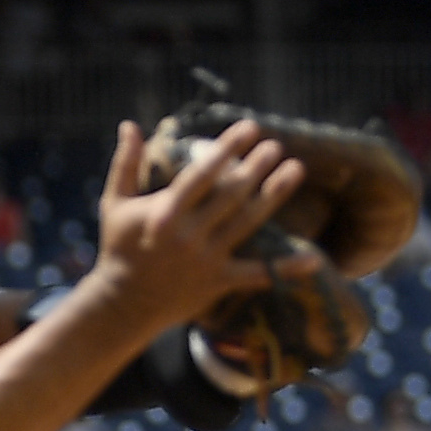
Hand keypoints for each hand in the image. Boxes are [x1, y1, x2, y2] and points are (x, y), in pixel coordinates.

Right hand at [87, 118, 307, 340]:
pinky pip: (258, 274)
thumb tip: (130, 125)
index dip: (228, 148)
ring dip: (274, 194)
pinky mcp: (218, 282)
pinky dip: (286, 268)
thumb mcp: (115, 204)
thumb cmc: (119, 249)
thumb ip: (125, 164)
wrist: (122, 305)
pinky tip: (315, 258)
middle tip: (275, 146)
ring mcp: (206, 259)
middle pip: (231, 194)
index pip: (202, 173)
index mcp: (165, 212)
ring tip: (295, 169)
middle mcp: (189, 234)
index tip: (249, 128)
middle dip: (256, 166)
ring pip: (248, 222)